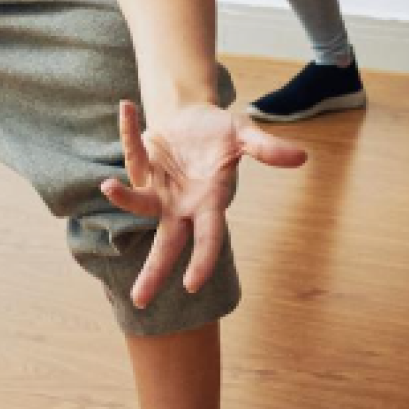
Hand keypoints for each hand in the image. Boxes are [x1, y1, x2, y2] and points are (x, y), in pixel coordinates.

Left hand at [101, 99, 306, 309]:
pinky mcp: (140, 167)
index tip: (191, 285)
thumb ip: (267, 149)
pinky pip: (132, 152)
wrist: (192, 116)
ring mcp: (158, 188)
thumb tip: (301, 156)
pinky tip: (126, 108)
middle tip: (139, 301)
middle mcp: (181, 204)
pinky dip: (128, 131)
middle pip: (166, 244)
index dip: (202, 260)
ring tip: (108, 186)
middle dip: (154, 271)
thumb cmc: (221, 134)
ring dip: (124, 198)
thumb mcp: (245, 136)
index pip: (207, 239)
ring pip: (139, 204)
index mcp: (209, 203)